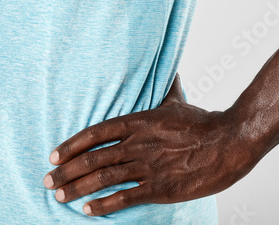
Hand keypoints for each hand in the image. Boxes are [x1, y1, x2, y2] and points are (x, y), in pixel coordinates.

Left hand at [43, 74, 257, 215]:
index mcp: (140, 121)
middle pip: (93, 158)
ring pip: (103, 178)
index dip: (71, 145)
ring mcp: (149, 166)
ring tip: (59, 197)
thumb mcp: (177, 102)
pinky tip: (88, 210)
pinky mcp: (161, 187)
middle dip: (66, 171)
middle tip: (48, 181)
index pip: (96, 133)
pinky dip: (103, 205)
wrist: (230, 141)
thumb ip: (165, 88)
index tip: (53, 156)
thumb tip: (166, 68)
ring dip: (77, 189)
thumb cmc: (203, 122)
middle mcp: (139, 143)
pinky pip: (125, 197)